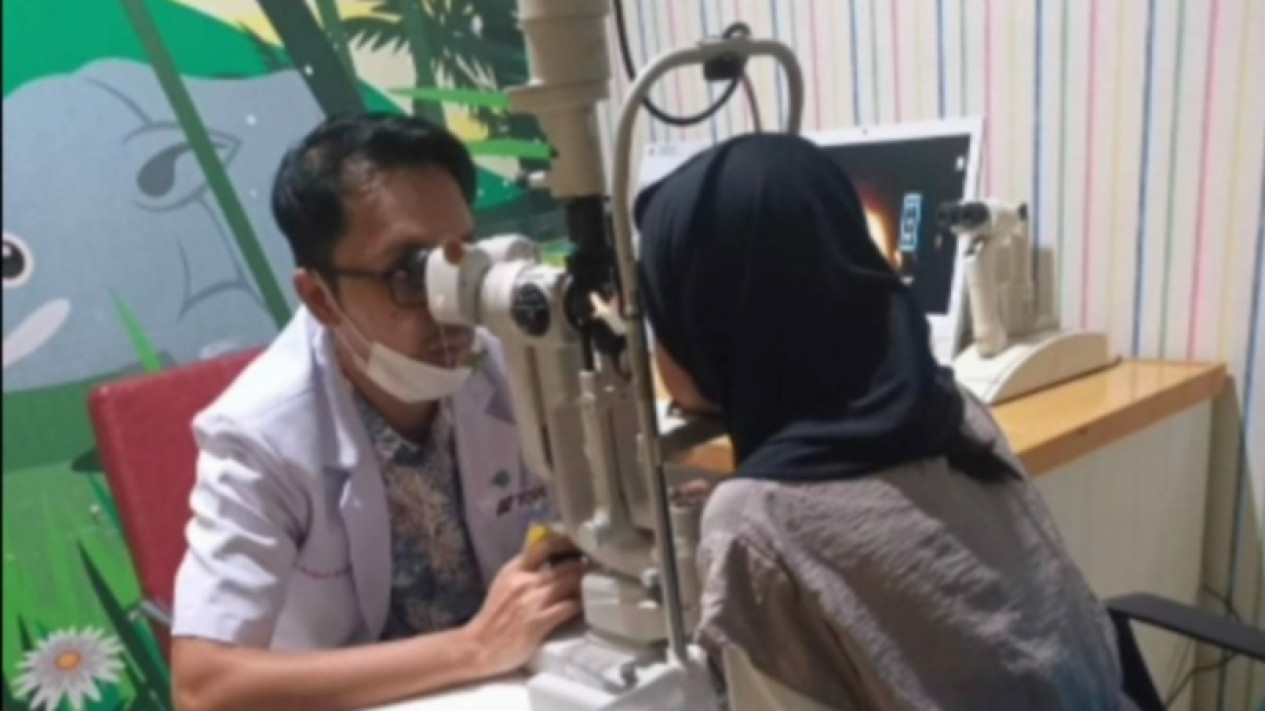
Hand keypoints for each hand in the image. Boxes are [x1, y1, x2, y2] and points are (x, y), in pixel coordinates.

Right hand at [464, 534, 584, 676]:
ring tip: (596, 583)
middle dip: (584, 565)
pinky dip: (581, 604)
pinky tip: (587, 605)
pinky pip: (568, 607)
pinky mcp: (539, 622)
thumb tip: (547, 555)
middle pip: (564, 566)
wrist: (479, 647)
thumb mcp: (504, 584)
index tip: (580, 545)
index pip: (544, 546)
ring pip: (570, 583)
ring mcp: (532, 602)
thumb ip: (524, 570)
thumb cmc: (494, 616)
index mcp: (514, 570)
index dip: (567, 543)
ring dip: (586, 583)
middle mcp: (524, 582)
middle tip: (597, 567)